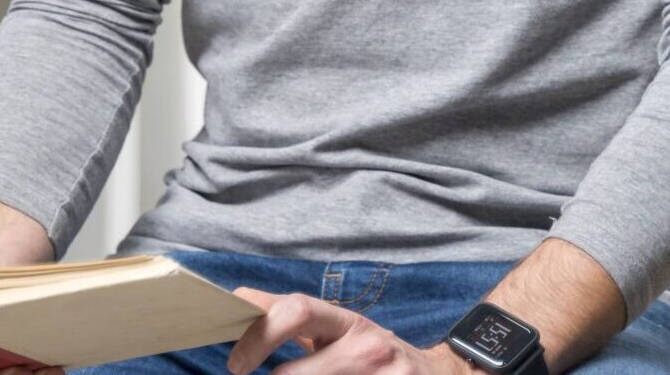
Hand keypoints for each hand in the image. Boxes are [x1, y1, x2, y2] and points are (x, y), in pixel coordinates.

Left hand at [226, 289, 475, 374]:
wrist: (434, 373)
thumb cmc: (370, 353)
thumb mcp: (336, 331)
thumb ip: (291, 319)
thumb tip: (239, 303)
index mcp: (343, 321)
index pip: (294, 310)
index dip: (258, 334)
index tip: (235, 362)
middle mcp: (366, 343)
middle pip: (299, 369)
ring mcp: (385, 373)